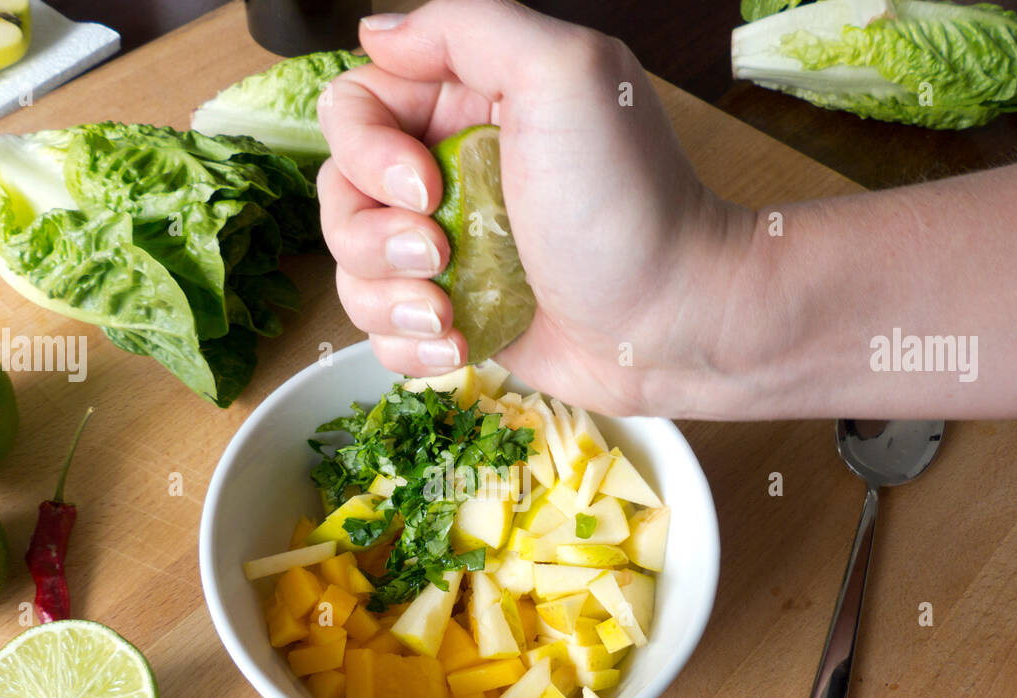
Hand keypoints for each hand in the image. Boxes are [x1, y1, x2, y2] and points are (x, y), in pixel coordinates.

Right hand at [317, 0, 753, 416]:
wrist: (676, 321)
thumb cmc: (630, 205)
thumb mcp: (564, 75)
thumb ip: (469, 28)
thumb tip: (377, 33)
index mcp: (467, 106)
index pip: (354, 110)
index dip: (368, 154)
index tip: (424, 188)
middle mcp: (449, 174)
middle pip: (341, 196)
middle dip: (373, 238)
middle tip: (438, 255)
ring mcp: (451, 250)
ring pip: (354, 270)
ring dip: (389, 300)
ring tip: (450, 315)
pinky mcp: (457, 315)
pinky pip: (383, 332)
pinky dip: (410, 346)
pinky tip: (459, 344)